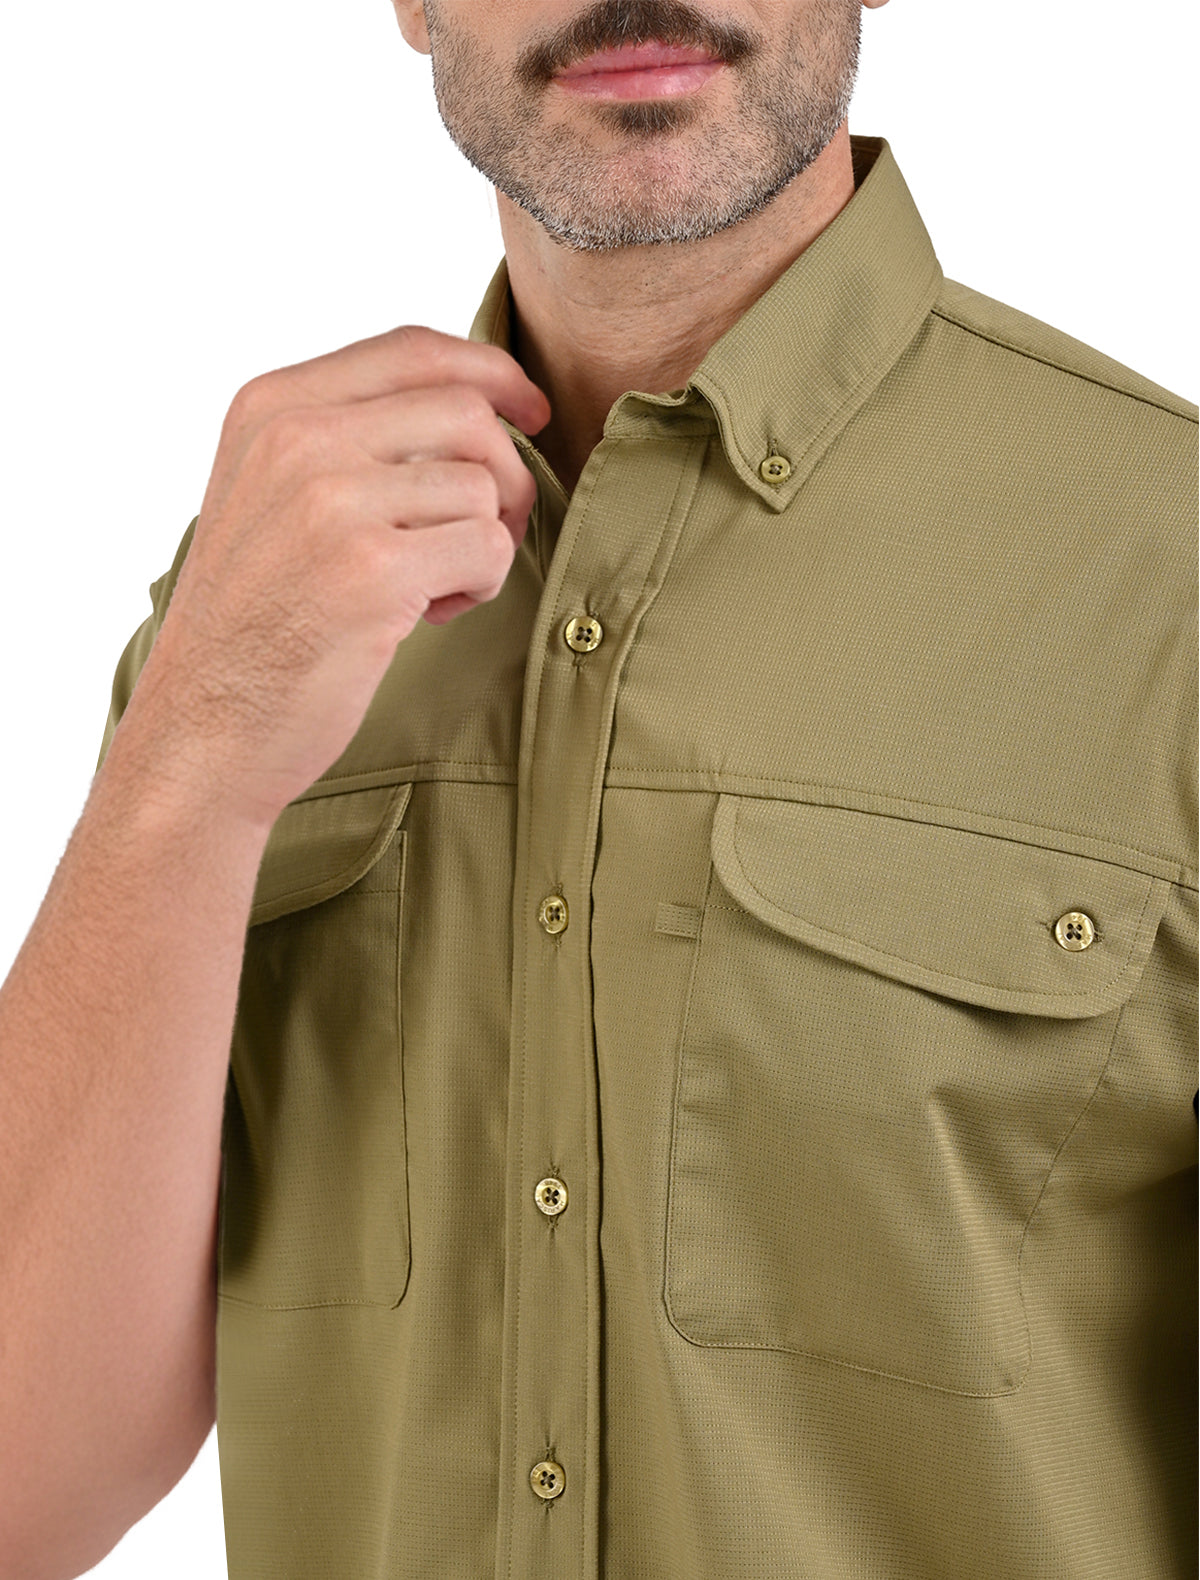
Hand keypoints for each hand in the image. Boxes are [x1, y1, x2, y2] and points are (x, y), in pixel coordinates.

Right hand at [118, 325, 550, 827]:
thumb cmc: (251, 622)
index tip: (529, 410)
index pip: (412, 349)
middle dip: (505, 474)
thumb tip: (473, 407)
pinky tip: (428, 614)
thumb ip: (345, 439)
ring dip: (486, 542)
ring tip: (431, 588)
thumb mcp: (271, 497)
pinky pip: (487, 546)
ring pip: (484, 484)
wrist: (203, 727)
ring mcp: (332, 500)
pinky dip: (480, 585)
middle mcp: (297, 438)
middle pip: (465, 412)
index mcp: (270, 407)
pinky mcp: (373, 569)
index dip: (491, 372)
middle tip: (486, 532)